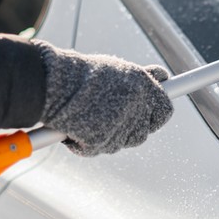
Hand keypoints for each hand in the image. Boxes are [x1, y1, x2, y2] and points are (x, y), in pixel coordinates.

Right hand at [37, 43, 172, 156]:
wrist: (53, 82)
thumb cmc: (82, 74)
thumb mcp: (117, 69)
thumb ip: (141, 78)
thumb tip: (162, 76)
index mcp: (143, 85)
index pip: (165, 110)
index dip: (156, 115)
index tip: (148, 117)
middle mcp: (136, 105)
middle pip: (143, 132)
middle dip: (130, 130)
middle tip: (111, 120)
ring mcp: (120, 124)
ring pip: (121, 142)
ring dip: (109, 136)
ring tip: (88, 118)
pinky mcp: (101, 140)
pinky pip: (97, 148)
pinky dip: (85, 143)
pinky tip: (74, 127)